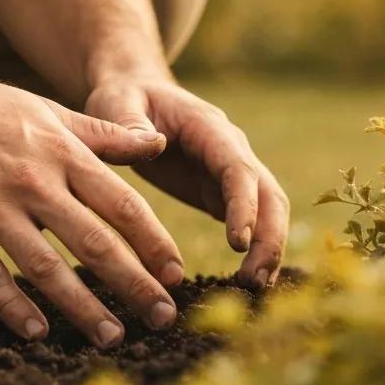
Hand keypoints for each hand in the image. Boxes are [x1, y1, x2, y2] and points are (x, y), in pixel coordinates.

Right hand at [0, 65, 185, 346]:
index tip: (178, 275)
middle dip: (134, 285)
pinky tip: (37, 331)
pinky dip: (14, 306)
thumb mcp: (46, 110)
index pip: (122, 204)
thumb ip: (103, 133)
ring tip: (112, 337)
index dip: (154, 243)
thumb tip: (158, 142)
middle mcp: (31, 180)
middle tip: (163, 320)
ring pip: (46, 267)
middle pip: (94, 242)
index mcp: (58, 151)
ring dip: (83, 307)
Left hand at [86, 76, 289, 288]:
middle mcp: (229, 149)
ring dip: (267, 248)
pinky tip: (245, 284)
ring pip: (266, 211)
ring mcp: (228, 173)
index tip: (238, 243)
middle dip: (268, 236)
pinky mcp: (219, 193)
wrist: (131, 96)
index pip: (237, 167)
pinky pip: (248, 222)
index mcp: (207, 126)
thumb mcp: (116, 103)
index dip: (243, 204)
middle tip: (254, 280)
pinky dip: (254, 251)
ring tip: (252, 288)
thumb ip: (128, 123)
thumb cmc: (122, 98)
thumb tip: (154, 145)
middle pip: (267, 193)